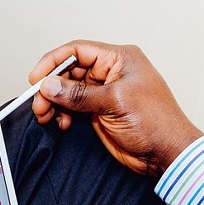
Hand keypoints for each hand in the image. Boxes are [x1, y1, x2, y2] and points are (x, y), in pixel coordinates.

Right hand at [29, 40, 203, 177]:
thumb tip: (49, 86)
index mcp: (119, 58)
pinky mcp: (99, 111)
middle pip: (69, 72)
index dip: (53, 62)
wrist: (167, 153)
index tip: (36, 79)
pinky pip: (72, 107)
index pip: (78, 51)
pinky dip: (63, 114)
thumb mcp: (114, 102)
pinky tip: (62, 123)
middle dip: (51, 87)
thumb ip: (79, 94)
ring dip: (54, 103)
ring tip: (46, 116)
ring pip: (68, 91)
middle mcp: (110, 72)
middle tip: (39, 104)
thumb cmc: (156, 122)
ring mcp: (103, 93)